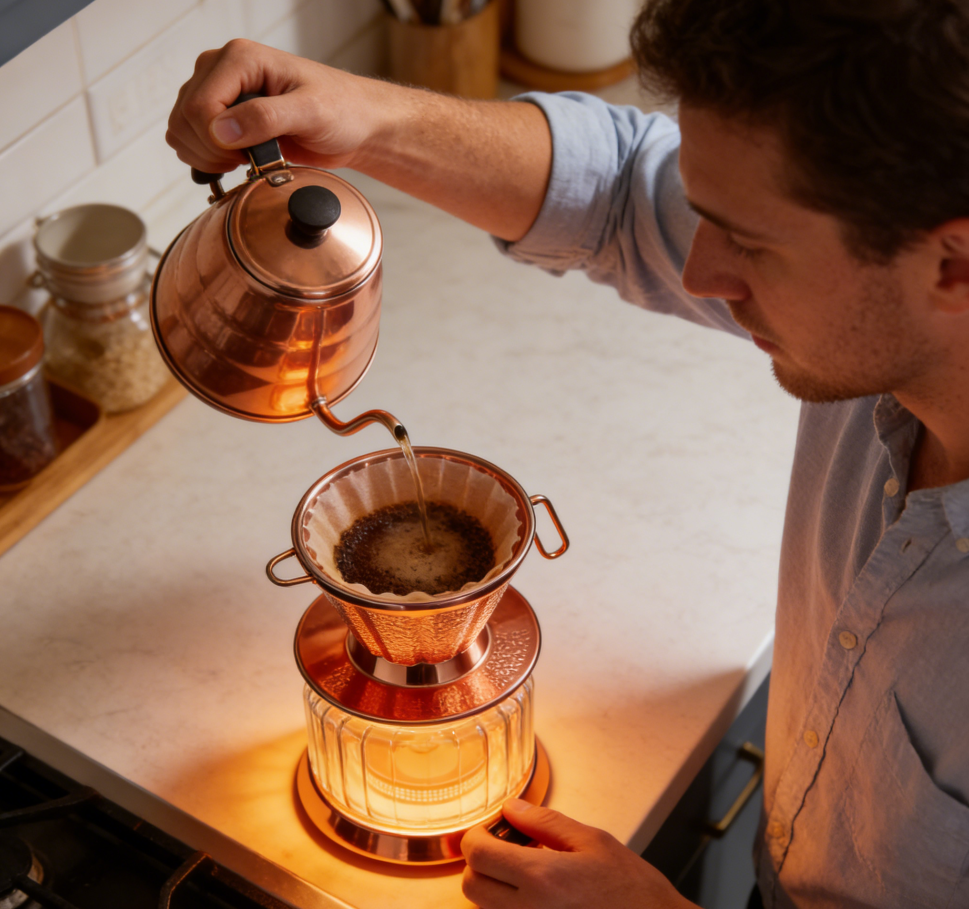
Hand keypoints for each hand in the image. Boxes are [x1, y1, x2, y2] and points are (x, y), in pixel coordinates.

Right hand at [166, 39, 389, 175]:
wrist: (354, 124)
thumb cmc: (341, 110)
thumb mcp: (310, 112)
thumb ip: (265, 118)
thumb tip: (222, 130)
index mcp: (240, 59)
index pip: (198, 106)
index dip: (216, 141)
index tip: (246, 155)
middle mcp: (222, 70)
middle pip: (184, 119)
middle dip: (211, 151)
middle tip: (248, 159)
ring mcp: (219, 93)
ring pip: (181, 131)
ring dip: (208, 156)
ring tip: (245, 159)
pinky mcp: (222, 116)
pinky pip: (191, 140)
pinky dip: (207, 158)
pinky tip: (237, 159)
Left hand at [461, 799, 696, 908]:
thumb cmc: (632, 890)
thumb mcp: (592, 841)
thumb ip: (545, 823)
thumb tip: (511, 808)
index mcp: (543, 878)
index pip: (478, 854)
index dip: (475, 835)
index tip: (489, 828)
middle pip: (471, 886)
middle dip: (480, 861)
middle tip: (503, 846)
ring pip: (485, 908)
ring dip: (492, 885)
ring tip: (524, 870)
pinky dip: (508, 905)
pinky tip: (535, 892)